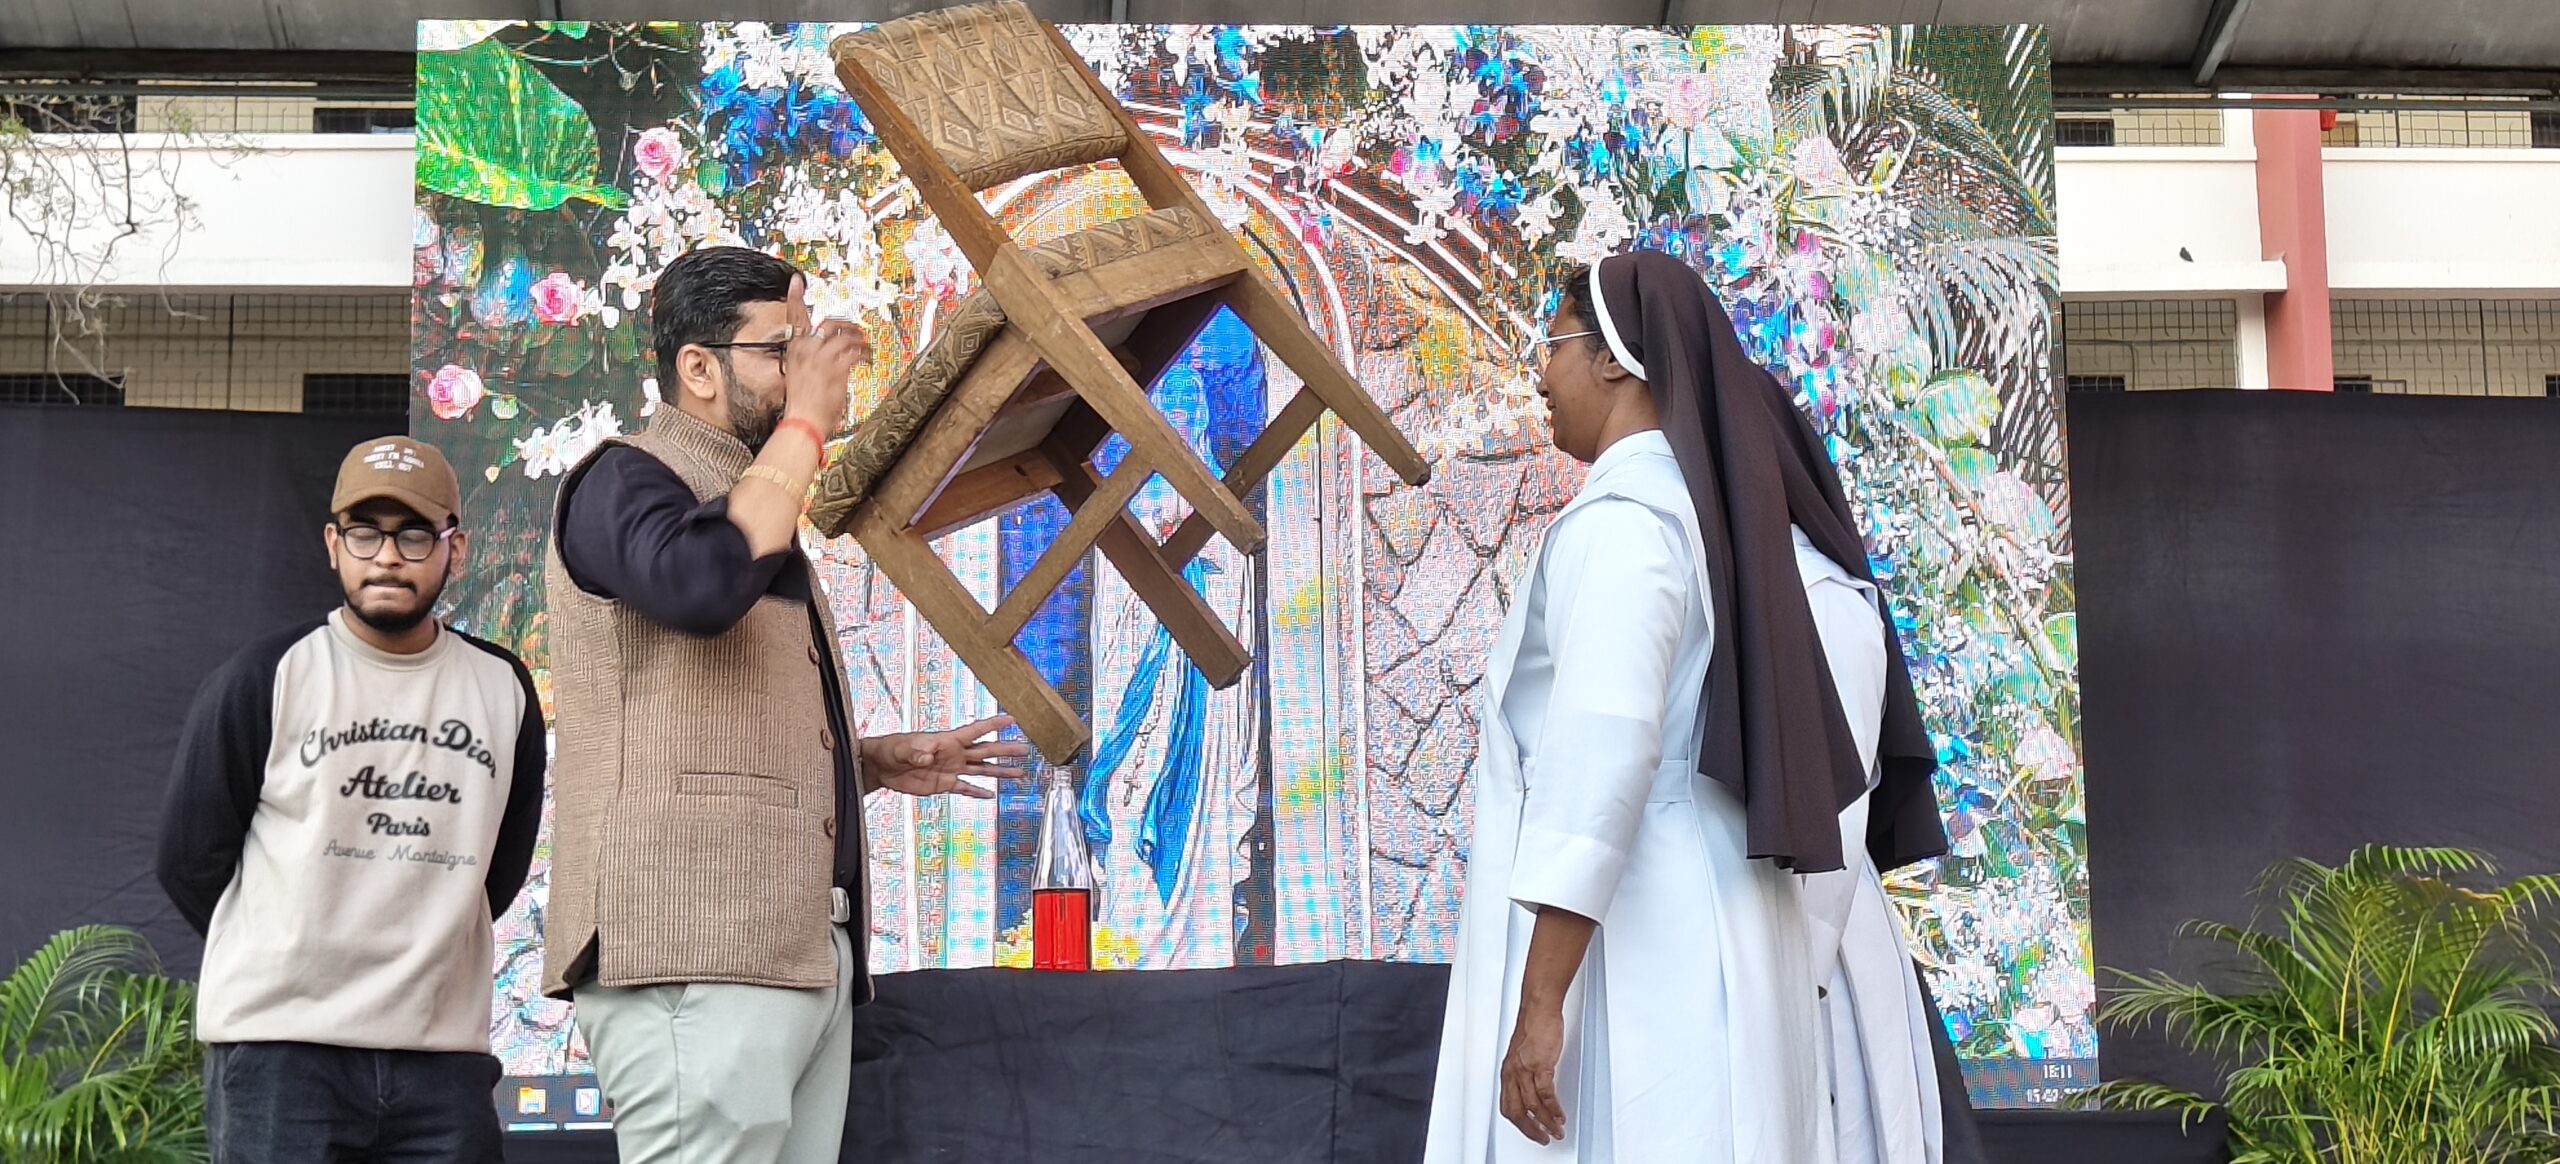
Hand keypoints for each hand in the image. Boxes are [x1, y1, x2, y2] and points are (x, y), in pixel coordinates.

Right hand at [780, 273, 870, 433]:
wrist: (803, 422)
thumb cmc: (802, 404)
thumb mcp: (799, 376)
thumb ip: (809, 360)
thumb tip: (824, 353)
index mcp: (794, 349)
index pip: (793, 317)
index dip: (795, 296)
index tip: (797, 280)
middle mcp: (806, 349)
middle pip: (828, 323)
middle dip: (846, 324)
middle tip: (856, 330)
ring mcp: (821, 358)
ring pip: (846, 336)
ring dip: (860, 340)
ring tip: (866, 347)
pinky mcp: (836, 368)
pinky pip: (855, 352)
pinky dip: (865, 354)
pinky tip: (868, 360)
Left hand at [864, 715, 1033, 799]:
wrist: (882, 766)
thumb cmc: (891, 749)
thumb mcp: (903, 749)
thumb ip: (916, 752)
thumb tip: (927, 756)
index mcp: (947, 740)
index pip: (975, 731)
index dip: (993, 725)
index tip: (1011, 719)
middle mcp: (954, 754)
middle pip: (986, 751)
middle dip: (1006, 750)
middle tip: (1025, 749)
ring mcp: (951, 769)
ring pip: (981, 770)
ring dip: (1000, 771)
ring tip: (1019, 772)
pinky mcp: (944, 784)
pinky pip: (965, 788)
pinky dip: (978, 792)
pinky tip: (992, 795)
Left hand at [1499, 1003, 1566, 1144]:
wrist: (1539, 1009)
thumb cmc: (1534, 1028)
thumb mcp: (1522, 1055)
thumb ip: (1524, 1074)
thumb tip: (1532, 1091)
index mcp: (1507, 1072)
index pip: (1507, 1107)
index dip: (1519, 1124)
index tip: (1530, 1131)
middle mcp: (1512, 1073)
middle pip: (1517, 1112)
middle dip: (1531, 1130)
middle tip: (1543, 1138)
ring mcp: (1525, 1070)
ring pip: (1532, 1107)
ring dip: (1546, 1123)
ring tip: (1556, 1130)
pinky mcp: (1540, 1065)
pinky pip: (1546, 1094)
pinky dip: (1554, 1109)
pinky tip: (1559, 1115)